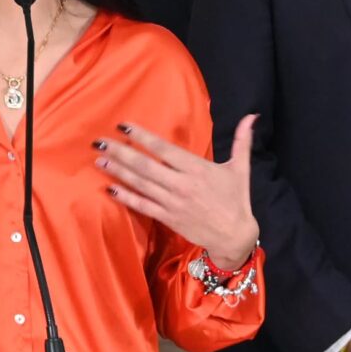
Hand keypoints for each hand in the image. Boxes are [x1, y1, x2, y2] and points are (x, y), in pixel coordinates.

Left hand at [95, 115, 258, 270]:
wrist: (235, 236)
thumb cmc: (236, 200)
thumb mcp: (240, 168)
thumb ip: (242, 141)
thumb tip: (250, 116)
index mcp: (197, 168)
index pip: (163, 149)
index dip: (142, 137)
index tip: (122, 126)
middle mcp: (182, 184)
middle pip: (145, 166)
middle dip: (121, 152)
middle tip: (100, 141)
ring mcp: (173, 203)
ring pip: (141, 184)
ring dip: (118, 172)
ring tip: (99, 160)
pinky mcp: (168, 218)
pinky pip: (143, 206)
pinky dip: (126, 198)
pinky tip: (110, 189)